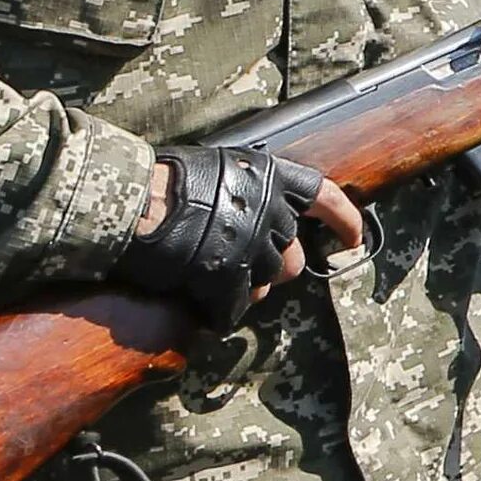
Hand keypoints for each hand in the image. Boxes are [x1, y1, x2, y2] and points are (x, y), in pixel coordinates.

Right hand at [122, 145, 362, 325]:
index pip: (324, 197)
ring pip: (264, 285)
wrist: (125, 203)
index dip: (344, 220)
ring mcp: (251, 249)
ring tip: (205, 273)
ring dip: (242, 286)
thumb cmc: (161, 181)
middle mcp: (269, 214)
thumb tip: (266, 213)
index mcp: (269, 179)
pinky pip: (234, 308)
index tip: (354, 241)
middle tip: (237, 261)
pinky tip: (197, 304)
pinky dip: (217, 311)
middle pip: (291, 258)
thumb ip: (249, 191)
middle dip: (271, 265)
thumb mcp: (218, 169)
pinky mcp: (229, 280)